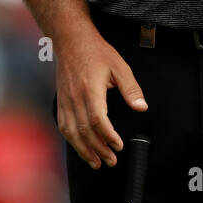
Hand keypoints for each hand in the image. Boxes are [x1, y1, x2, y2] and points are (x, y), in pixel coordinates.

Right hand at [55, 25, 146, 168]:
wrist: (71, 40)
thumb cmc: (96, 52)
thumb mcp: (119, 66)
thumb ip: (131, 88)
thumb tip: (141, 107)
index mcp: (91, 89)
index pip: (98, 120)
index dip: (108, 136)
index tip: (119, 145)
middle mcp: (75, 98)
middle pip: (85, 131)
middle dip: (99, 149)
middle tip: (112, 160)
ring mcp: (66, 101)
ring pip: (72, 132)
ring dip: (84, 150)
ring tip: (96, 162)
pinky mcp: (61, 102)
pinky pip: (64, 126)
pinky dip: (72, 140)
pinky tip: (81, 148)